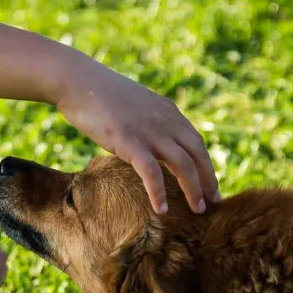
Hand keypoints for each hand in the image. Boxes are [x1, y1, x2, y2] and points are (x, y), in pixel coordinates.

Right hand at [55, 60, 218, 214]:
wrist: (78, 82)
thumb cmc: (99, 95)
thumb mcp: (134, 106)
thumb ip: (148, 121)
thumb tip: (147, 141)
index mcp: (168, 112)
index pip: (196, 142)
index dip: (206, 164)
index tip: (210, 184)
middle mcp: (165, 121)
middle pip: (197, 154)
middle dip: (208, 180)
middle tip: (214, 202)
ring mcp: (149, 131)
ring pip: (183, 165)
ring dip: (193, 190)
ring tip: (198, 210)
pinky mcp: (130, 142)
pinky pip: (152, 173)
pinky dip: (159, 193)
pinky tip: (162, 210)